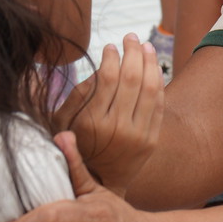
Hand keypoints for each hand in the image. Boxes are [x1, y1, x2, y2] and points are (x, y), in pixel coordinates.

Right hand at [58, 35, 163, 196]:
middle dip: (132, 52)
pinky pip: (159, 105)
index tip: (110, 46)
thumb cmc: (76, 147)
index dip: (111, 57)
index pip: (107, 79)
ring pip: (150, 89)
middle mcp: (117, 128)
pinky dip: (158, 83)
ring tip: (145, 47)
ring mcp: (138, 135)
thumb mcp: (63, 124)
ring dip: (149, 63)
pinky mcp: (151, 140)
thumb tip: (101, 67)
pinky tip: (154, 68)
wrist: (98, 185)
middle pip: (131, 79)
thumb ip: (78, 95)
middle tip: (131, 37)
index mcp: (93, 122)